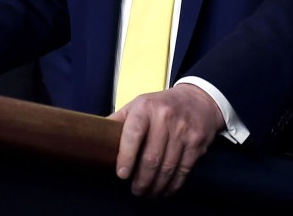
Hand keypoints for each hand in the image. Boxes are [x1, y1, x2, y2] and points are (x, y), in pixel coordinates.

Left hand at [108, 83, 224, 196]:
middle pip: (151, 157)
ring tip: (148, 192)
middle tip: (136, 190)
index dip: (126, 156)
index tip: (122, 174)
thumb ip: (119, 120)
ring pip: (167, 167)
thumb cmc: (161, 105)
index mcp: (146, 107)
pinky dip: (174, 184)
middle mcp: (165, 117)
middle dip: (142, 180)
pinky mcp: (197, 141)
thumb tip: (95, 137)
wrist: (198, 99)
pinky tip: (166, 189)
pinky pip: (183, 169)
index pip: (133, 134)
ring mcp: (183, 129)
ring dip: (156, 186)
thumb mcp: (138, 105)